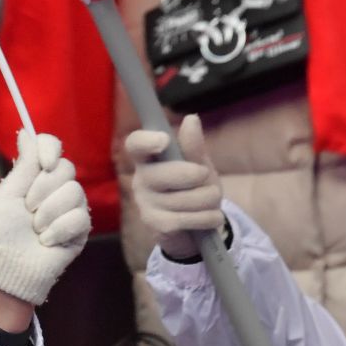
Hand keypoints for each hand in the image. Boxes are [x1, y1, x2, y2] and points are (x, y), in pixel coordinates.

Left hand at [0, 130, 90, 306]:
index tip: (43, 163)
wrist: (8, 268)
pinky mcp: (80, 228)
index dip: (50, 149)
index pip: (52, 147)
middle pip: (65, 168)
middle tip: (28, 209)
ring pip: (74, 191)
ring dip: (48, 213)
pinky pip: (79, 216)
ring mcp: (70, 208)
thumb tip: (26, 132)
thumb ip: (23, 166)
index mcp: (34, 177)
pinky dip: (58, 230)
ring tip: (35, 230)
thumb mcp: (6, 196)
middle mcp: (55, 188)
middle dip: (42, 190)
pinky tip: (46, 241)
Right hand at [125, 114, 224, 259]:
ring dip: (209, 201)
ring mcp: (145, 203)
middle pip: (169, 173)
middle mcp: (141, 179)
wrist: (194, 227)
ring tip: (207, 203)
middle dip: (198, 176)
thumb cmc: (193, 188)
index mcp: (148, 159)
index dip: (146, 141)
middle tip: (203, 178)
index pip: (135, 144)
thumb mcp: (199, 164)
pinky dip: (208, 218)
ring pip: (187, 199)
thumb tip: (191, 118)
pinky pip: (189, 218)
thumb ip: (193, 146)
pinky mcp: (155, 225)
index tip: (164, 140)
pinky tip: (207, 218)